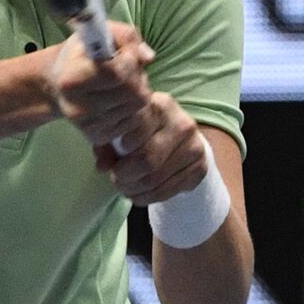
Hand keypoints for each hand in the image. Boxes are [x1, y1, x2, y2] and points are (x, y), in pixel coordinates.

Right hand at [48, 22, 154, 146]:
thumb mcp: (98, 34)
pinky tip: (118, 99)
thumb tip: (148, 57)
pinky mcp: (98, 136)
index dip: (130, 59)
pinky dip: (132, 108)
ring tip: (121, 83)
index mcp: (71, 80)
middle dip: (138, 76)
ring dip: (137, 91)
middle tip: (126, 69)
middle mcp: (78, 107)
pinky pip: (134, 121)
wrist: (58, 85)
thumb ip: (125, 37)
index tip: (125, 52)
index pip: (118, 73)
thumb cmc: (80, 55)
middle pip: (133, 92)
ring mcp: (89, 125)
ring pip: (137, 106)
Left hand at [93, 94, 207, 205]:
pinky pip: (167, 191)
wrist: (181, 141)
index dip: (121, 149)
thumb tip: (103, 166)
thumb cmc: (144, 132)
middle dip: (125, 176)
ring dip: (134, 190)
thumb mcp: (122, 130)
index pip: (137, 129)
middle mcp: (182, 123)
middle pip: (147, 160)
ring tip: (125, 189)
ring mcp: (195, 146)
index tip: (113, 158)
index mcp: (160, 105)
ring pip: (155, 179)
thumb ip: (107, 143)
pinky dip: (148, 198)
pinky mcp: (200, 168)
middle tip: (116, 179)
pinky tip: (140, 194)